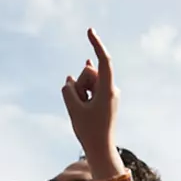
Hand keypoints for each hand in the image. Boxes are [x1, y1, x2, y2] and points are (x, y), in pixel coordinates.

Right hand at [62, 29, 123, 175]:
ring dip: (81, 92)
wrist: (101, 150)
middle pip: (90, 73)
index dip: (96, 44)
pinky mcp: (104, 99)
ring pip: (88, 82)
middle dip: (80, 84)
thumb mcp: (73, 109)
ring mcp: (108, 94)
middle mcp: (111, 89)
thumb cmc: (89, 131)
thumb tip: (71, 78)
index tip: (89, 31)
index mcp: (108, 90)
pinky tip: (81, 77)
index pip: (103, 61)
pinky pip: (90, 88)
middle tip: (81, 106)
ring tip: (83, 111)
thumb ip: (69, 90)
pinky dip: (83, 91)